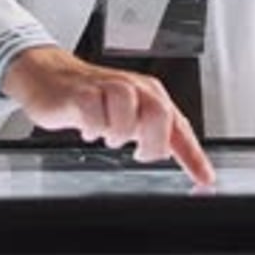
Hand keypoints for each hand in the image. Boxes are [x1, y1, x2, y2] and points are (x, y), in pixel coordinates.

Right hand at [1, 45, 214, 186]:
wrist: (49, 76)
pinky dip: (93, 127)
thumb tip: (168, 154)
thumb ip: (148, 132)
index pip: (179, 125)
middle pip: (158, 112)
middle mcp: (133, 87)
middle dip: (151, 141)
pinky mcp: (80, 92)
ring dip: (118, 130)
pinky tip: (89, 129)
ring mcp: (106, 86)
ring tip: (109, 136)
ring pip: (126, 106)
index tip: (205, 179)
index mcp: (149, 93)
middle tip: (138, 152)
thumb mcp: (126, 115)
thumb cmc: (92, 96)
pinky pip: (93, 111)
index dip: (193, 155)